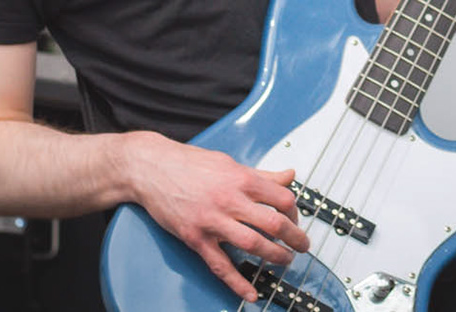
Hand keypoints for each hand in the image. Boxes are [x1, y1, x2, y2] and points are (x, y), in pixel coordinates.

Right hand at [123, 132, 310, 302]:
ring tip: (285, 261)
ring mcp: (213, 221)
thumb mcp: (230, 163)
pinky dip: (237, 282)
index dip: (295, 212)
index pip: (283, 198)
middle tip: (303, 246)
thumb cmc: (189, 164)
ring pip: (253, 244)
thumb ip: (262, 174)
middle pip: (274, 223)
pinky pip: (220, 265)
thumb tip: (289, 176)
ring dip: (274, 256)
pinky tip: (250, 292)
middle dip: (295, 238)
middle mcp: (230, 200)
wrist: (152, 168)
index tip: (295, 219)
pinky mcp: (196, 238)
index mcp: (242, 179)